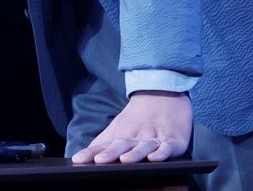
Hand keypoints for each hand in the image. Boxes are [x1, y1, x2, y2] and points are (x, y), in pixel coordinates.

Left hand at [71, 90, 191, 164]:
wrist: (163, 91)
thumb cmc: (138, 117)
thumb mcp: (118, 128)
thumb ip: (101, 144)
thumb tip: (79, 157)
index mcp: (122, 135)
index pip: (103, 145)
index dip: (90, 153)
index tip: (78, 159)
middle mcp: (137, 137)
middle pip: (122, 145)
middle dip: (111, 153)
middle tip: (100, 160)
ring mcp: (155, 138)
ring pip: (144, 147)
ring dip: (135, 153)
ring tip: (125, 159)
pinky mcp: (174, 141)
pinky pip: (168, 147)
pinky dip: (162, 152)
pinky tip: (155, 157)